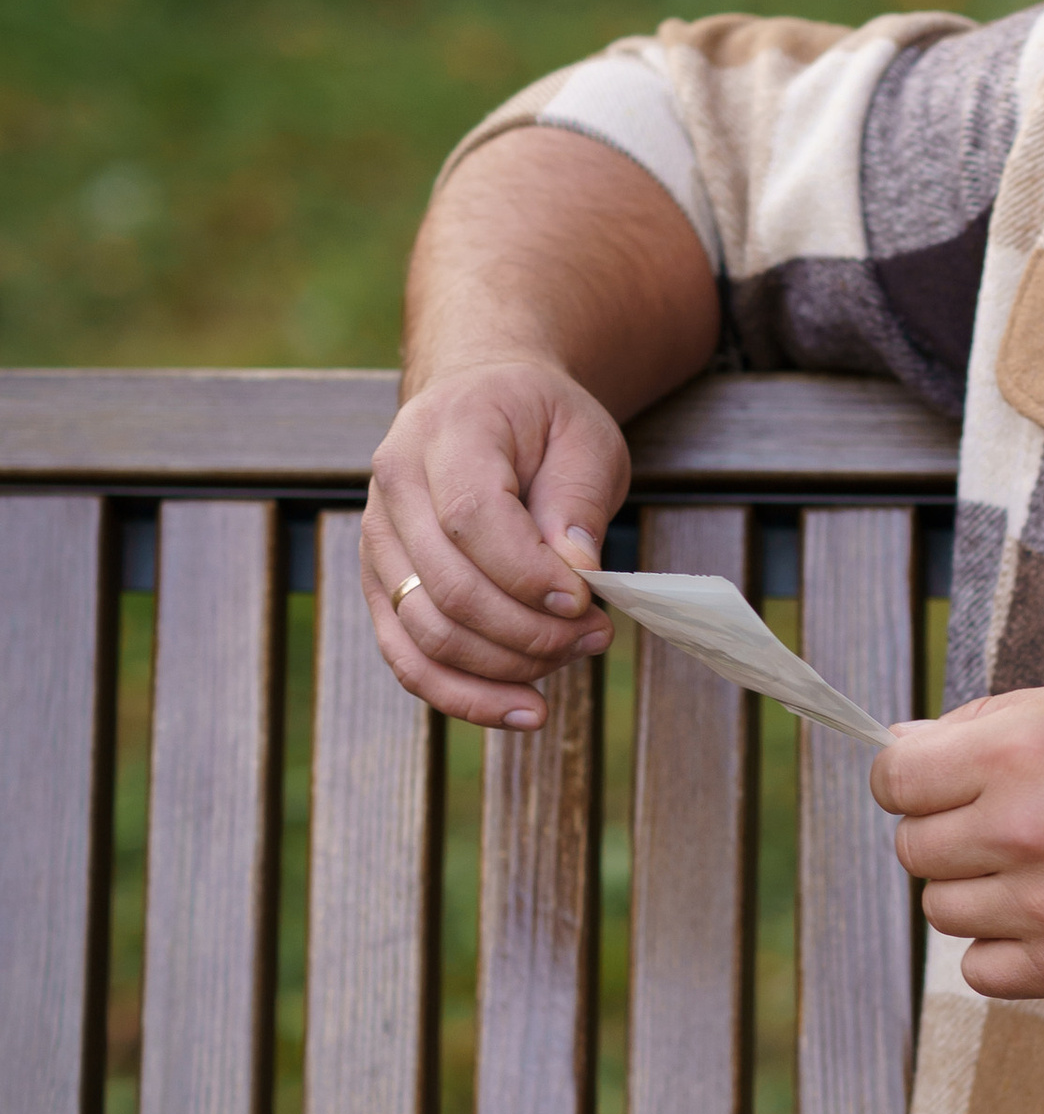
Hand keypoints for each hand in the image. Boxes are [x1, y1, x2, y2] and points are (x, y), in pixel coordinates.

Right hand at [363, 357, 630, 727]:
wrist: (480, 402)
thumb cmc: (540, 422)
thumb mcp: (584, 437)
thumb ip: (577, 501)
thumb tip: (573, 576)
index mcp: (444, 432)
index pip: (472, 517)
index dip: (530, 575)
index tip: (586, 601)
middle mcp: (393, 488)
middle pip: (449, 587)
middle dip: (531, 631)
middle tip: (595, 635)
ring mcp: (377, 542)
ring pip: (427, 635)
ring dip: (508, 666)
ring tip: (573, 657)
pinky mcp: (380, 587)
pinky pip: (410, 661)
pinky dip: (466, 698)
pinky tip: (524, 711)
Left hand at [873, 684, 1043, 998]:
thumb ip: (986, 724)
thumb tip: (901, 744)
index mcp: (1017, 752)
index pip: (893, 778)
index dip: (909, 778)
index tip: (934, 783)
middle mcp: (1020, 829)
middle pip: (913, 847)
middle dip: (948, 831)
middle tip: (1006, 824)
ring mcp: (1042, 906)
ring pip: (941, 910)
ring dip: (976, 890)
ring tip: (1038, 870)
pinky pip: (979, 968)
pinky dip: (1001, 947)